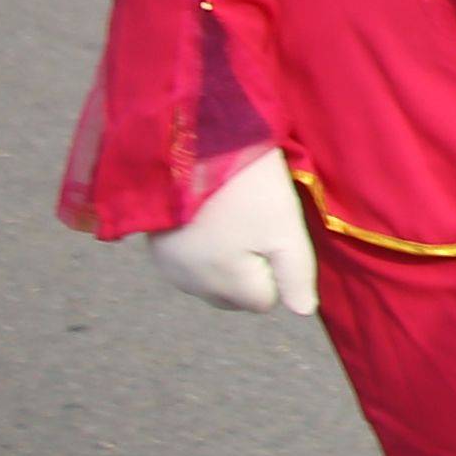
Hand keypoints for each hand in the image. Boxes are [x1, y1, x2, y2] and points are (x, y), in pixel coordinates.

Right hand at [152, 152, 316, 315]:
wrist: (193, 145)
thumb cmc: (246, 187)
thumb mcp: (285, 228)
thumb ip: (296, 273)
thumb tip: (301, 311)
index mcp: (224, 286)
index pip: (263, 301)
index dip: (274, 270)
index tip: (271, 233)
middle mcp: (190, 286)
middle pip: (234, 295)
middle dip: (249, 270)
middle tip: (252, 224)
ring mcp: (168, 268)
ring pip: (211, 280)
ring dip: (224, 261)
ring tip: (229, 217)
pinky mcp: (154, 247)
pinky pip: (188, 263)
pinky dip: (201, 249)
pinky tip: (207, 217)